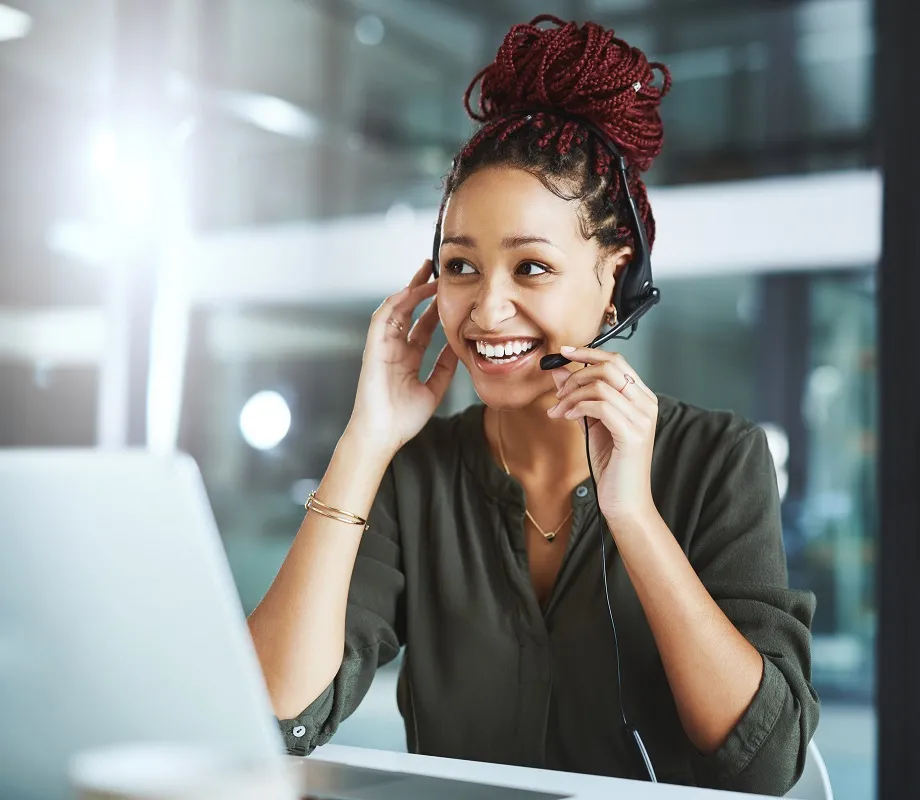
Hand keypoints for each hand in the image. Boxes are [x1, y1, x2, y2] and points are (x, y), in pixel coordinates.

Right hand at [348, 260, 458, 455]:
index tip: (451, 294)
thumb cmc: (404, 419)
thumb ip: (445, 367)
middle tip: (436, 270)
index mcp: (407, 359)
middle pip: (409, 312)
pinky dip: (396, 303)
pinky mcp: (373, 348)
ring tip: (427, 272)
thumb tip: (460, 346)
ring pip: (396, 309)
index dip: (435, 309)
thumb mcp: (434, 389)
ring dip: (410, 289)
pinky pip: (382, 319)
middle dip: (421, 290)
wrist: (383, 434)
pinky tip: (410, 291)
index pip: (423, 327)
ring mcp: (383, 347)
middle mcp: (394, 349)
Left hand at [546, 347, 658, 524]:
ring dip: (572, 394)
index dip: (588, 352)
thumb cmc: (612, 464)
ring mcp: (642, 418)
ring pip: (601, 386)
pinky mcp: (632, 434)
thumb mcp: (591, 423)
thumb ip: (579, 396)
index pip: (617, 361)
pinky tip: (568, 418)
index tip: (563, 352)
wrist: (625, 501)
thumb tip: (560, 371)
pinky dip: (578, 407)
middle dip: (577, 374)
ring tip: (560, 410)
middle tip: (558, 392)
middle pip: (610, 366)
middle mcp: (646, 404)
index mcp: (641, 398)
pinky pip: (600, 406)